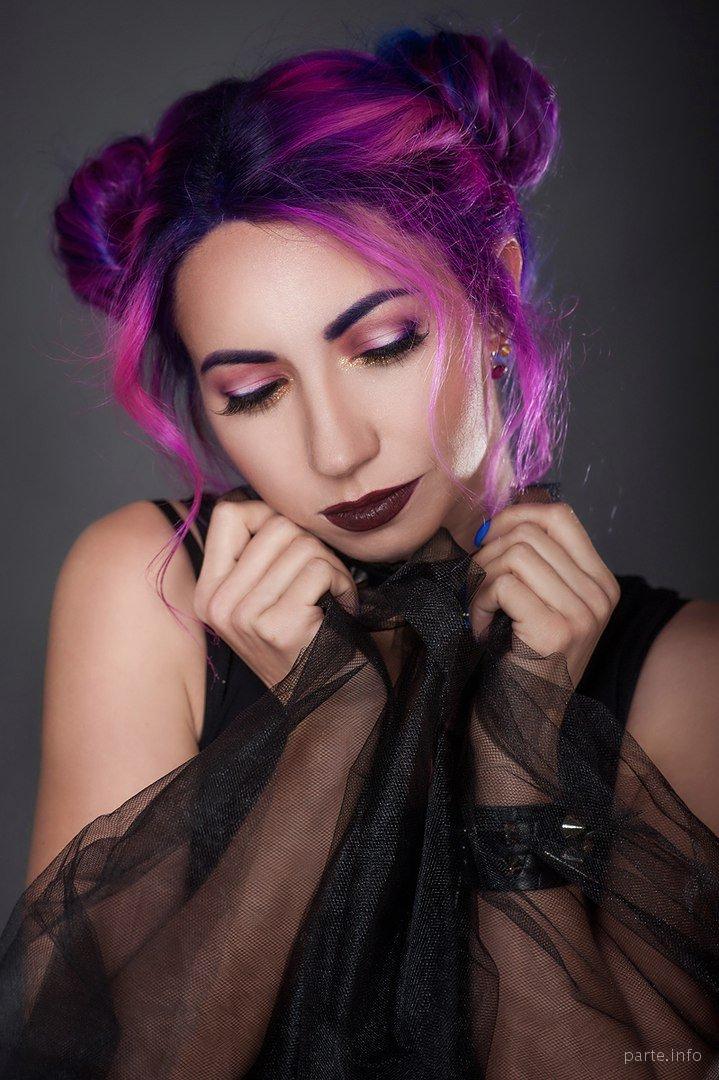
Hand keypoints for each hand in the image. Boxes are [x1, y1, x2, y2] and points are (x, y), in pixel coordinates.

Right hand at [193, 491, 358, 688]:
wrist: (330, 703)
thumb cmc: (307, 639)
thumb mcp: (266, 597)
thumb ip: (259, 552)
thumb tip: (272, 500)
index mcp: (208, 592)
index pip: (229, 512)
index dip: (270, 515)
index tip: (292, 547)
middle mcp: (219, 605)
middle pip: (275, 525)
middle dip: (313, 545)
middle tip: (323, 580)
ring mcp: (244, 618)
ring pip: (302, 544)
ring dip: (333, 567)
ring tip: (332, 597)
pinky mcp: (278, 627)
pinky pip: (319, 570)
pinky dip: (344, 585)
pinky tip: (341, 610)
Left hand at [468, 501, 620, 687]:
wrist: (520, 729)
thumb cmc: (518, 664)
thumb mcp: (537, 606)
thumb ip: (532, 564)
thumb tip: (497, 521)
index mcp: (600, 583)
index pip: (560, 516)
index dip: (515, 517)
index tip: (488, 543)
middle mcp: (599, 596)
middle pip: (531, 532)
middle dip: (489, 554)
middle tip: (478, 590)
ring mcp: (582, 614)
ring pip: (515, 554)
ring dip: (482, 581)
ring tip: (482, 614)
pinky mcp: (556, 632)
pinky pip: (503, 584)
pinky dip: (479, 603)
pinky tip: (483, 629)